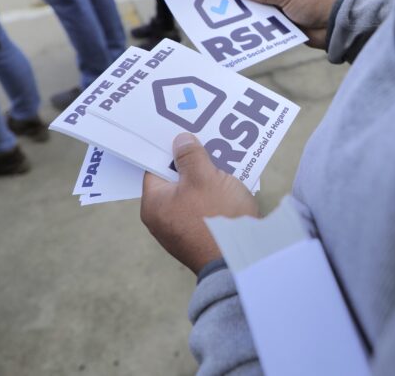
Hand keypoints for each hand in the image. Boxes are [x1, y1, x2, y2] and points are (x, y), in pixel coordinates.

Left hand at [140, 132, 259, 273]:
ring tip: (226, 160)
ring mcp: (183, 230)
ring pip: (194, 194)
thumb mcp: (204, 177)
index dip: (170, 148)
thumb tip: (180, 140)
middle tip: (209, 142)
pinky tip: (233, 185)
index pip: (155, 167)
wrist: (240, 261)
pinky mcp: (203, 237)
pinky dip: (216, 196)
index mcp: (154, 205)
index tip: (184, 132)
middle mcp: (163, 220)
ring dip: (209, 178)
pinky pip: (206, 208)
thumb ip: (190, 156)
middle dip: (194, 162)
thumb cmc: (217, 218)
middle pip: (176, 180)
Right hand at [238, 0, 342, 49]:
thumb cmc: (315, 0)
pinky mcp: (293, 20)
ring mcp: (292, 4)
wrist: (336, 23)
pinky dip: (270, 26)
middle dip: (257, 2)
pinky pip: (276, 22)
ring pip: (269, 9)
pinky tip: (259, 30)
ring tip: (250, 22)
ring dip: (263, 15)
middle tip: (242, 10)